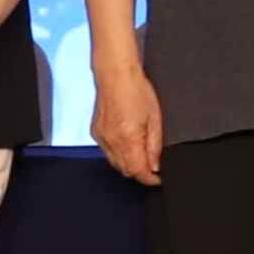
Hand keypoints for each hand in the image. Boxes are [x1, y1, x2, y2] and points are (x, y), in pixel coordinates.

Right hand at [90, 42, 163, 185]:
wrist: (116, 74)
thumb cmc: (137, 90)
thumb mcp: (155, 119)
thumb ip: (154, 146)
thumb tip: (154, 166)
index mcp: (128, 139)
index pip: (138, 171)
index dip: (149, 179)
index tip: (157, 179)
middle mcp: (112, 142)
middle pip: (125, 170)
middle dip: (139, 172)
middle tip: (152, 165)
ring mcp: (101, 138)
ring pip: (115, 163)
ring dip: (128, 164)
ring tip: (140, 153)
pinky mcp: (95, 133)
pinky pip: (107, 152)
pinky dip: (118, 154)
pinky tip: (127, 143)